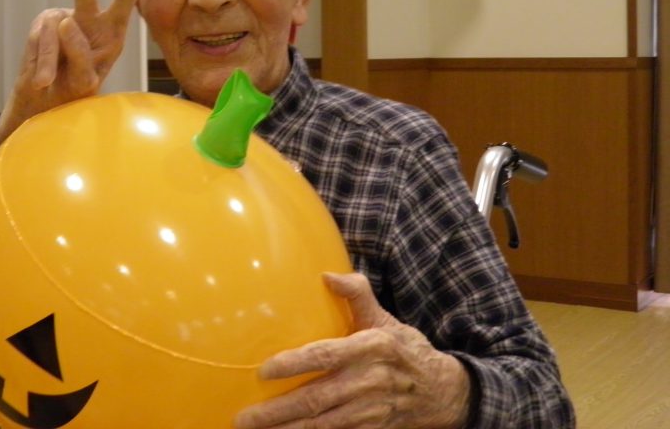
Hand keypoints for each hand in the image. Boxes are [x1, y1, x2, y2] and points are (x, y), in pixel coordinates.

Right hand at [0, 0, 143, 147]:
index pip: (123, 7)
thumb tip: (65, 23)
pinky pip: (39, 40)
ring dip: (49, 60)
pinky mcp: (43, 27)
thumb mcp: (85, 81)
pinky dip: (39, 60)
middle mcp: (89, 22)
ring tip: (46, 82)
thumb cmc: (74, 91)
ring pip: (56, 31)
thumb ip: (81, 56)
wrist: (46, 101)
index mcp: (112, 35)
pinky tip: (40, 76)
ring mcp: (63, 21)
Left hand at [234, 273, 470, 428]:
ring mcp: (369, 410)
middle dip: (279, 411)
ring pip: (322, 425)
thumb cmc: (404, 347)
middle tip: (244, 418)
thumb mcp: (384, 317)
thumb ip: (356, 293)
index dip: (295, 364)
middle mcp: (368, 382)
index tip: (264, 371)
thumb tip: (325, 274)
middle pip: (317, 399)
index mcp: (371, 348)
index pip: (326, 356)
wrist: (443, 391)